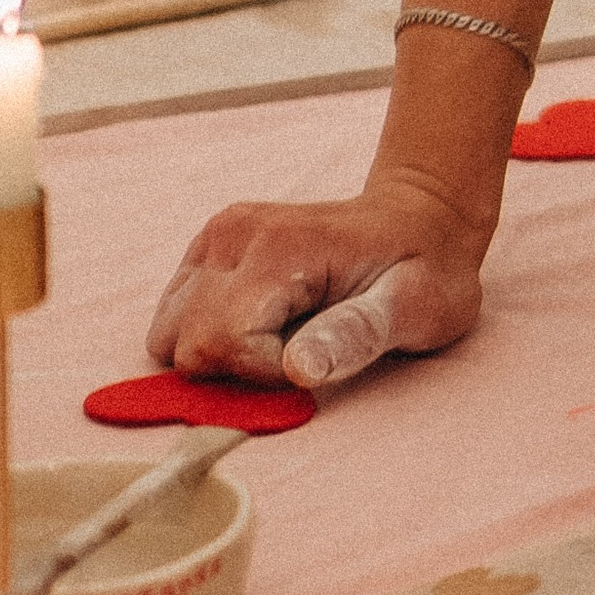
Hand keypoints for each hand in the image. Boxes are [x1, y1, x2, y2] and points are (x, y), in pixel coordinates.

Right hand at [146, 180, 488, 391]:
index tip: (317, 358)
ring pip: (171, 333)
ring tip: (282, 335)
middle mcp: (233, 234)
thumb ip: (357, 334)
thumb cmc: (423, 272)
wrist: (420, 220)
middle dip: (239, 367)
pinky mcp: (209, 247)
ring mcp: (216, 237)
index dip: (264, 374)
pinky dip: (210, 335)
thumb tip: (298, 369)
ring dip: (219, 352)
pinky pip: (176, 316)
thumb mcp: (415, 307)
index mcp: (278, 248)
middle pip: (187, 343)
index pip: (220, 344)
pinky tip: (263, 323)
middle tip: (303, 346)